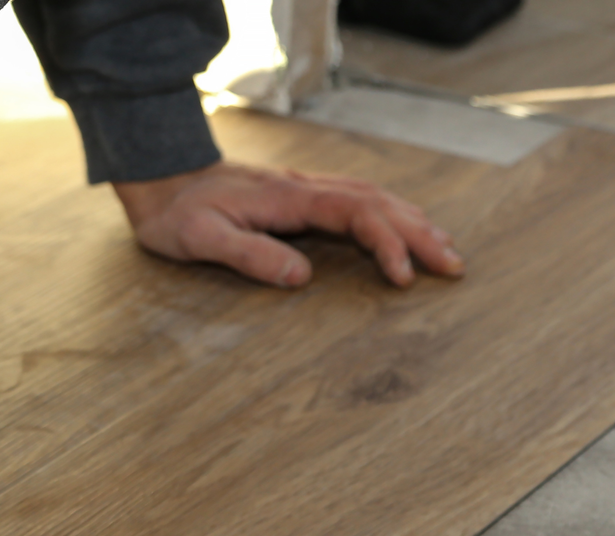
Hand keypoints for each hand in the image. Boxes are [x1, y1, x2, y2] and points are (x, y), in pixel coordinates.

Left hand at [113, 162, 464, 287]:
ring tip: (445, 250)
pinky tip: (403, 227)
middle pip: (378, 204)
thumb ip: (250, 255)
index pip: (356, 214)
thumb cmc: (176, 213)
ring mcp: (304, 189)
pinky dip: (389, 214)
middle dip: (420, 234)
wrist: (159, 177)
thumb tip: (302, 277)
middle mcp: (304, 188)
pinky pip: (356, 200)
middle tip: (455, 267)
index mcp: (289, 198)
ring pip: (373, 198)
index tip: (404, 277)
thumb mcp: (202, 239)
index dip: (387, 243)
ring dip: (412, 222)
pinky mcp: (299, 196)